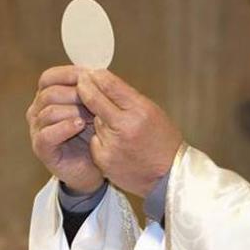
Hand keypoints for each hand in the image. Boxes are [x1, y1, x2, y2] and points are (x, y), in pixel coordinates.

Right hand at [26, 65, 104, 193]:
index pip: (49, 77)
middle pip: (50, 92)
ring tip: (93, 116)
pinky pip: (47, 134)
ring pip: (49, 111)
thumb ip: (91, 89)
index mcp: (47, 97)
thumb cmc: (93, 135)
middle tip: (96, 101)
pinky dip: (64, 127)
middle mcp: (37, 111)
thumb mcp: (94, 107)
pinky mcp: (41, 148)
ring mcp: (37, 130)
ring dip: (73, 110)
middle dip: (76, 93)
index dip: (69, 74)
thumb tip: (96, 69)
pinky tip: (80, 125)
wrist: (93, 167)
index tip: (90, 75)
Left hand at [78, 70, 182, 196]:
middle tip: (81, 83)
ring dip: (100, 120)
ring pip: (96, 121)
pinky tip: (117, 146)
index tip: (91, 73)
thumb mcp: (153, 112)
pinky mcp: (104, 159)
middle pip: (94, 100)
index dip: (97, 76)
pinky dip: (102, 141)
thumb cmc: (163, 142)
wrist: (168, 175)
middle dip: (85, 89)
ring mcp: (112, 144)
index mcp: (140, 111)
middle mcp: (124, 126)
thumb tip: (105, 83)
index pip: (110, 85)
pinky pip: (95, 141)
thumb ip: (129, 99)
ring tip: (119, 129)